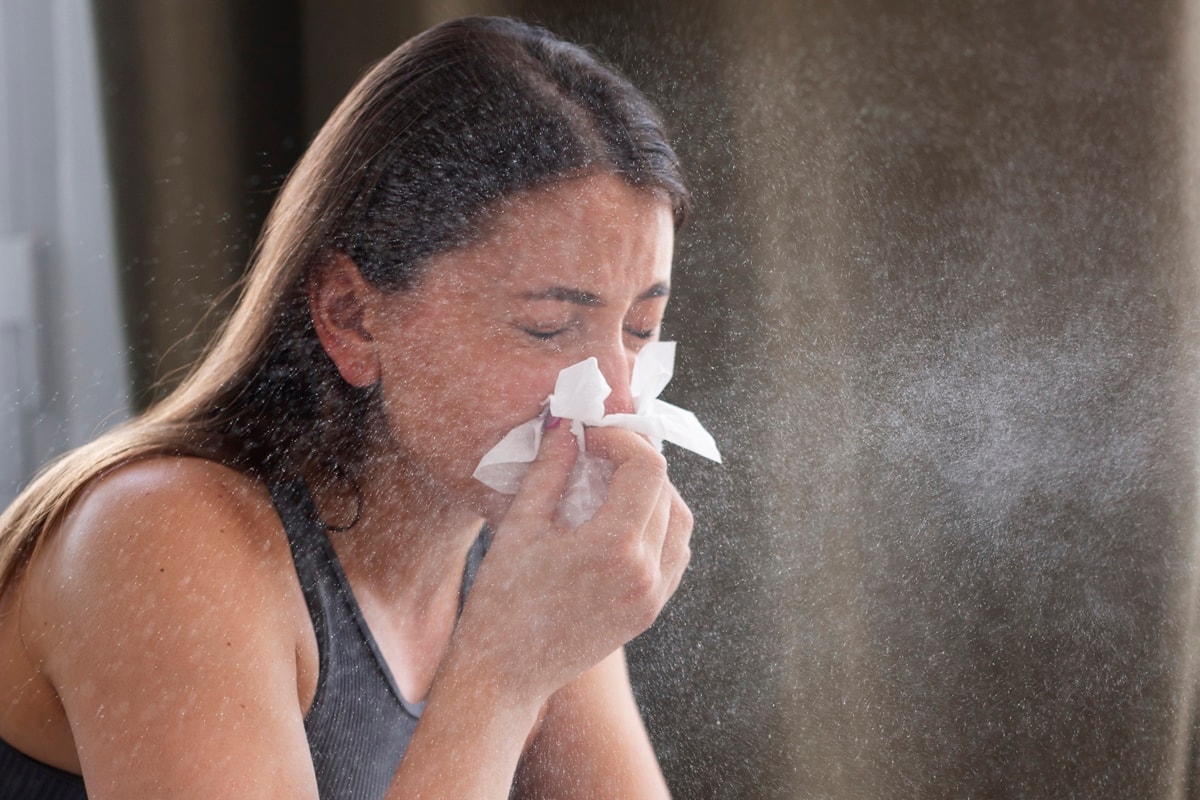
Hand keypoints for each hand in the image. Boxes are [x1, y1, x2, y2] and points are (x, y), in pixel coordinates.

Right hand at [451, 421, 692, 706]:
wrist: (504, 675)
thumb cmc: (501, 600)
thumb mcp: (521, 524)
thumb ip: (551, 468)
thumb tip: (567, 423)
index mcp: (616, 548)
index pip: (647, 467)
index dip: (621, 439)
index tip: (589, 436)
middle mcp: (647, 573)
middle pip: (665, 490)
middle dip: (634, 460)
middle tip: (596, 451)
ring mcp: (654, 596)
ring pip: (680, 522)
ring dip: (653, 491)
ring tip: (610, 482)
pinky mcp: (650, 611)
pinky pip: (675, 554)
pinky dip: (658, 525)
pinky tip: (621, 518)